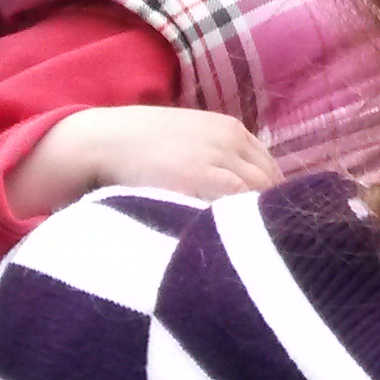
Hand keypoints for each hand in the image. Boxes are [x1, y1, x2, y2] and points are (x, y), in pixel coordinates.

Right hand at [9, 105, 281, 216]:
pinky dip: (244, 215)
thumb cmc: (142, 150)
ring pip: (260, 190)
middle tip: (271, 242)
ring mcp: (218, 155)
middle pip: (271, 180)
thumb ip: (215, 163)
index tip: (273, 223)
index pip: (271, 168)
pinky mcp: (201, 174)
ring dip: (261, 217)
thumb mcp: (189, 145)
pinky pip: (238, 196)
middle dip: (273, 210)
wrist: (104, 140)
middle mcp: (231, 140)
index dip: (275, 198)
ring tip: (259, 248)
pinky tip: (241, 238)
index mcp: (232, 131)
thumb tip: (239, 199)